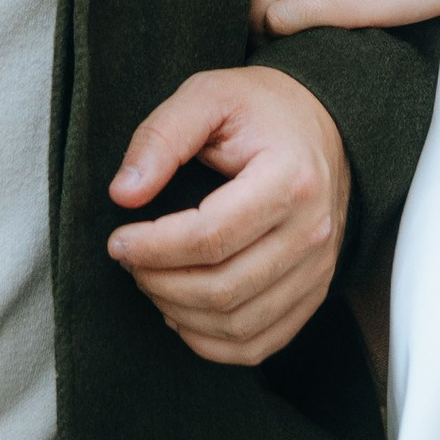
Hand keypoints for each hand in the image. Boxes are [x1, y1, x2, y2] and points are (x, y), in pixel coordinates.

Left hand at [105, 64, 350, 365]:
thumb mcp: (208, 96)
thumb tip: (123, 194)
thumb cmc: (261, 109)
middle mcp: (312, 231)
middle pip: (223, 288)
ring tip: (152, 281)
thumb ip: (162, 137)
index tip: (118, 241)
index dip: (153, 248)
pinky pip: (259, 343)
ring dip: (180, 314)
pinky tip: (182, 312)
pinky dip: (211, 343)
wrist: (321, 124)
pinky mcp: (313, 292)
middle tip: (129, 261)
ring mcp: (318, 269)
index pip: (211, 237)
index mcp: (290, 179)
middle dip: (160, 283)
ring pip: (238, 324)